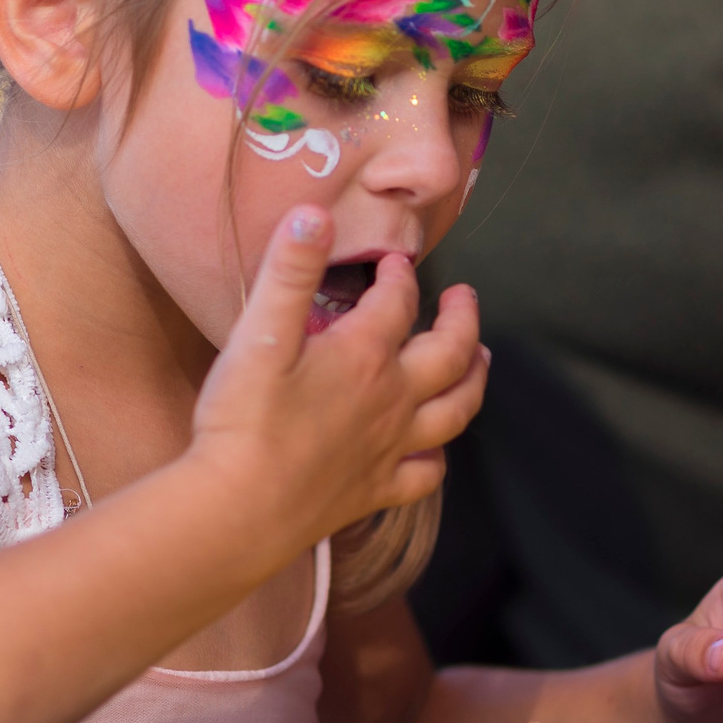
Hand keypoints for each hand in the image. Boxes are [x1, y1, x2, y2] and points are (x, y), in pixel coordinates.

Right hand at [188, 205, 486, 553]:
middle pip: (450, 354)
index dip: (400, 276)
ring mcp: (390, 449)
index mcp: (365, 356)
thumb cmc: (243, 420)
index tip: (394, 262)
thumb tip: (314, 214)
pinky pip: (424, 475)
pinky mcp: (376, 491)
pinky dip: (437, 459)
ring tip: (483, 363)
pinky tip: (434, 452)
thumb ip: (287, 272)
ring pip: (455, 412)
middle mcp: (393, 401)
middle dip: (463, 319)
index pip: (398, 302)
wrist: (239, 509)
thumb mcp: (260, 335)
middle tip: (464, 297)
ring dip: (475, 382)